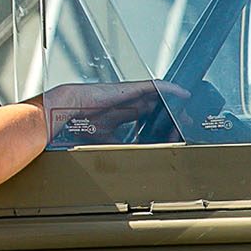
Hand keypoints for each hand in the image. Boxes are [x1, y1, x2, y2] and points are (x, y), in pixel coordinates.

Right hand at [40, 80, 189, 143]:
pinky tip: (182, 94)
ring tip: (186, 113)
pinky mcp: (128, 89)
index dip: (157, 130)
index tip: (169, 137)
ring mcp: (127, 96)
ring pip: (156, 98)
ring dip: (172, 106)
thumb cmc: (75, 125)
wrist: (64, 112)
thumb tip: (133, 163)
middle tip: (183, 127)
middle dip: (168, 118)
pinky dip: (169, 89)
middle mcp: (124, 106)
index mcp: (117, 118)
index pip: (142, 122)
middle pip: (153, 110)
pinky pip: (154, 86)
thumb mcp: (104, 143)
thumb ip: (118, 148)